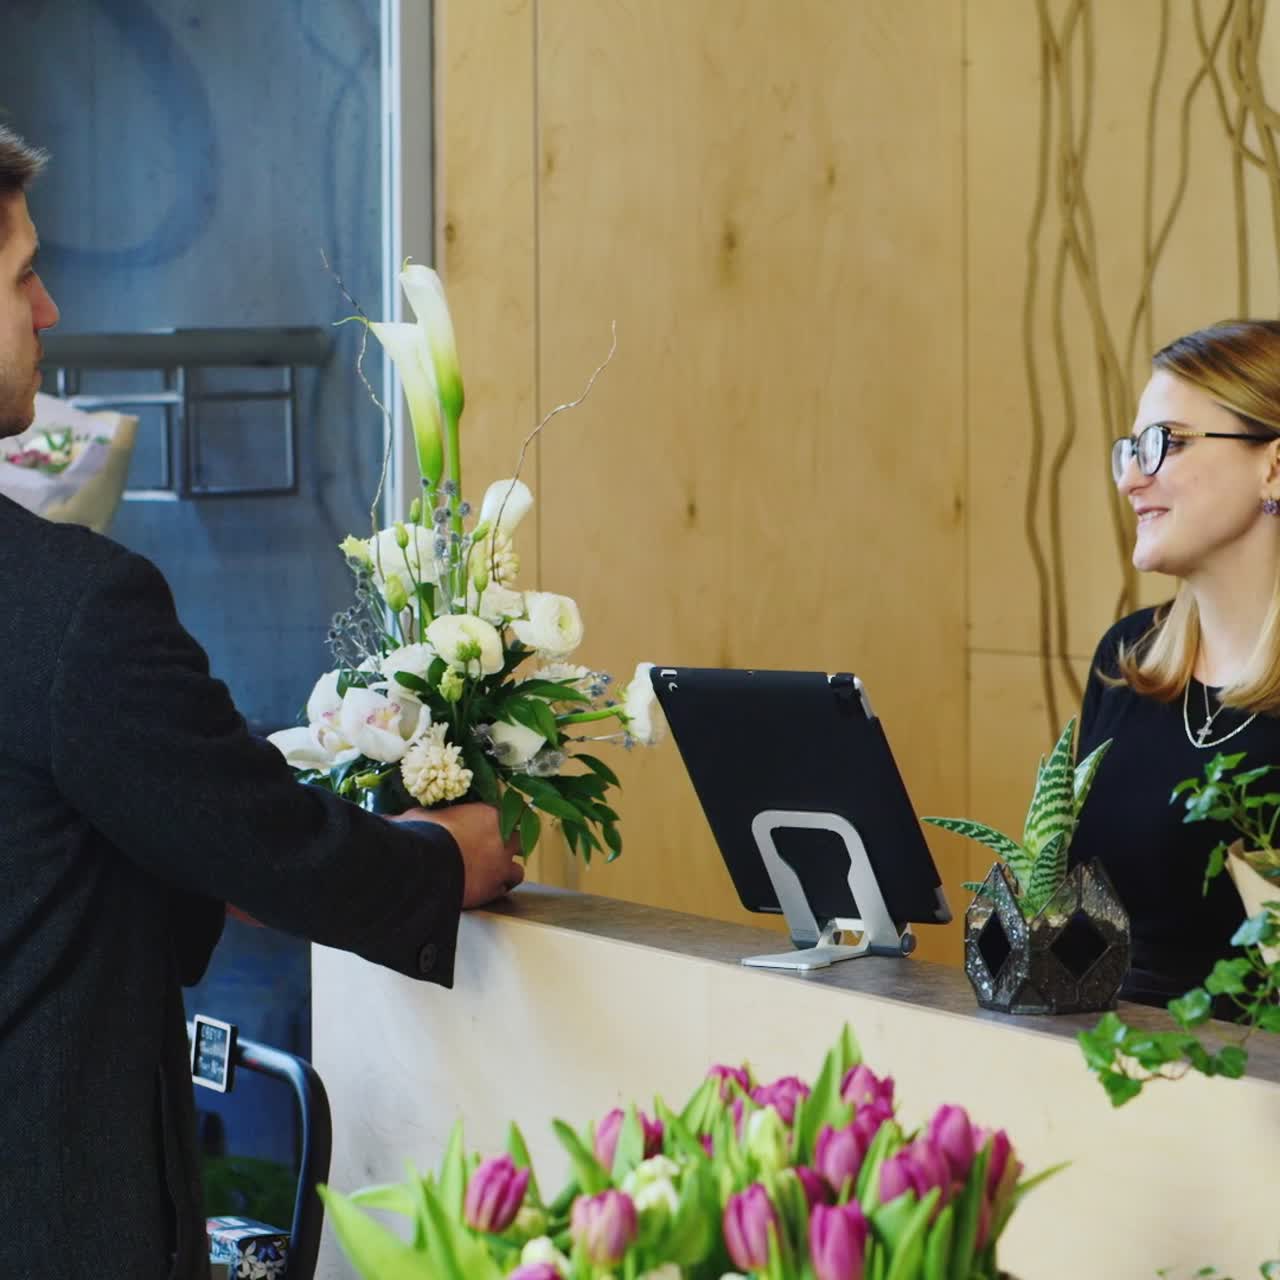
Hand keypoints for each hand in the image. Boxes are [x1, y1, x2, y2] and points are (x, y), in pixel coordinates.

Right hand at [389, 802, 524, 907]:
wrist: (427, 868)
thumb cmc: (423, 836)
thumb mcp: (418, 818)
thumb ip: (417, 818)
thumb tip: (389, 818)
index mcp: (487, 814)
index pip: (507, 812)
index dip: (497, 822)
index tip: (488, 827)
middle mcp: (501, 838)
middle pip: (519, 839)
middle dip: (508, 846)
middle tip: (493, 851)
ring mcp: (501, 864)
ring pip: (517, 869)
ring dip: (506, 872)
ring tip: (491, 876)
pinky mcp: (495, 888)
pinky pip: (504, 890)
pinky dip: (496, 891)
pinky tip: (484, 892)